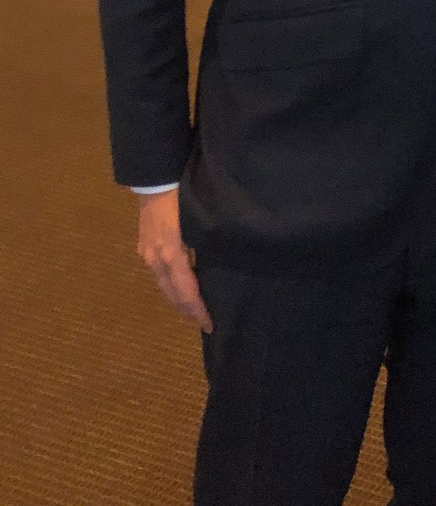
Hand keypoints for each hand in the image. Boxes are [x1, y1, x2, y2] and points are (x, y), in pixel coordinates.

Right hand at [136, 189, 212, 331]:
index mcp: (171, 255)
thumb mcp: (196, 223)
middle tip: (203, 322)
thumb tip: (220, 266)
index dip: (197, 310)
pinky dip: (171, 286)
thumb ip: (206, 245)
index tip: (209, 324)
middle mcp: (156, 259)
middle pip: (172, 294)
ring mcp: (148, 254)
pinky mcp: (145, 247)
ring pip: (163, 286)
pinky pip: (159, 274)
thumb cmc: (181, 198)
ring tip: (193, 310)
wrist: (154, 181)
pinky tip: (180, 287)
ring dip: (178, 300)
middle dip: (187, 310)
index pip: (186, 291)